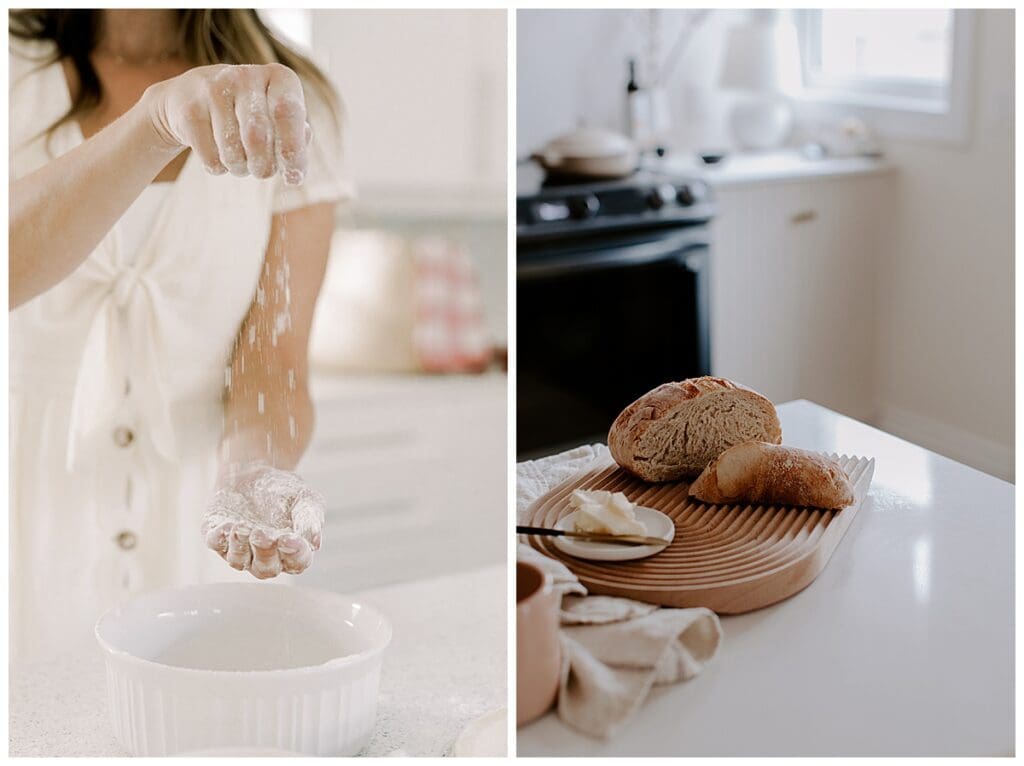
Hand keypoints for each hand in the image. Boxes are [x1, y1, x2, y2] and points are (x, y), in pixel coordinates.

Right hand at [142, 63, 310, 183]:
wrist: (189, 97)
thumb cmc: (249, 115)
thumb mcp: (277, 119)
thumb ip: (297, 141)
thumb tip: (295, 169)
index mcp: (278, 77)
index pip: (289, 111)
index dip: (293, 150)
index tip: (294, 177)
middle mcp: (245, 76)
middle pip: (258, 137)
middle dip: (263, 167)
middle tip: (261, 172)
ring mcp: (213, 89)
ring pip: (233, 152)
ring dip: (240, 168)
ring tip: (239, 159)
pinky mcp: (189, 110)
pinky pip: (211, 158)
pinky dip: (219, 168)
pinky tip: (217, 154)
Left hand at [203, 461, 324, 578]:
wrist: (255, 472)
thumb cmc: (287, 491)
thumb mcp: (306, 499)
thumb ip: (311, 519)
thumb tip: (314, 542)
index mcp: (292, 552)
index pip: (297, 562)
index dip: (294, 554)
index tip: (290, 538)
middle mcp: (265, 557)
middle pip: (265, 568)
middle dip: (264, 552)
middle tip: (263, 534)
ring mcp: (240, 550)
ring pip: (238, 560)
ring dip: (240, 546)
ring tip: (243, 527)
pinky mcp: (217, 537)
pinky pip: (216, 543)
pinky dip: (220, 537)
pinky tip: (227, 525)